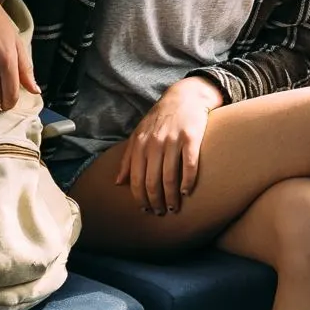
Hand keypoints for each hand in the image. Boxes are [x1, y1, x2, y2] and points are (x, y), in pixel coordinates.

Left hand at [115, 77, 223, 214]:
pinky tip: (187, 191)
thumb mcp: (139, 134)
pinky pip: (189, 166)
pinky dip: (188, 182)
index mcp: (140, 144)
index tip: (145, 210)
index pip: (136, 179)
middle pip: (152, 182)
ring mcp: (173, 140)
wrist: (184, 97)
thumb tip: (118, 182)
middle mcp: (155, 143)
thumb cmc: (160, 119)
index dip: (140, 198)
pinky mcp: (191, 138)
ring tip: (173, 208)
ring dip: (171, 197)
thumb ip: (128, 158)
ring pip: (170, 177)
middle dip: (155, 202)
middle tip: (160, 212)